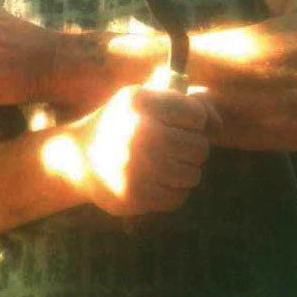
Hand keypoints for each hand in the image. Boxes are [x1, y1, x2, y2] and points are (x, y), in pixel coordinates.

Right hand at [68, 85, 218, 216]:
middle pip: (199, 146)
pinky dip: (172, 190)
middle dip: (192, 147)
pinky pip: (178, 197)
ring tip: (164, 163)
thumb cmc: (122, 123)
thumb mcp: (145, 100)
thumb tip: (218, 124)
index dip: (193, 120)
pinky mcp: (134, 195)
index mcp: (139, 100)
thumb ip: (185, 102)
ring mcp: (136, 165)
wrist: (78, 158)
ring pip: (193, 174)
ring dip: (183, 170)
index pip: (196, 114)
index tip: (178, 122)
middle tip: (173, 146)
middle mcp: (138, 131)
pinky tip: (155, 180)